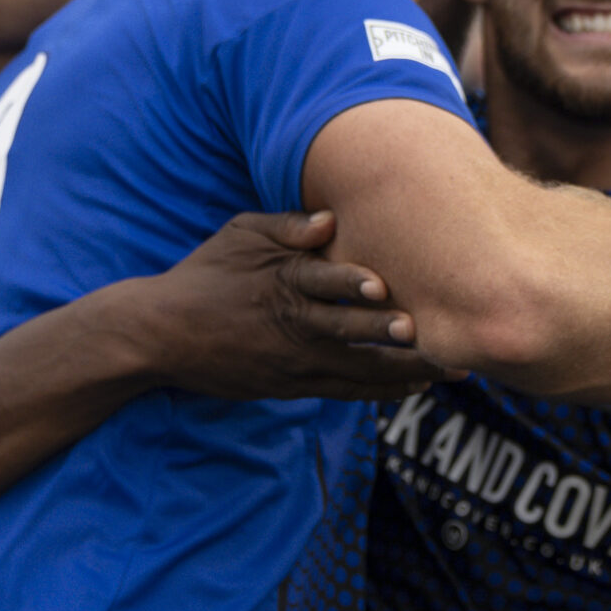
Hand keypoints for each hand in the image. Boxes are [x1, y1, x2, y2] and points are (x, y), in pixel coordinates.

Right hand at [136, 209, 454, 400]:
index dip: (351, 286)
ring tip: (448, 369)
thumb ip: (288, 227)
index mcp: (281, 281)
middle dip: (396, 339)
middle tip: (439, 340)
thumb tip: (331, 220)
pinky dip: (382, 390)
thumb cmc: (205, 275)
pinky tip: (415, 385)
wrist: (161, 335)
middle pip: (350, 334)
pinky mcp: (293, 386)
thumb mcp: (239, 235)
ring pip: (357, 370)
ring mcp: (294, 361)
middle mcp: (292, 325)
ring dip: (405, 371)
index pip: (321, 283)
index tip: (382, 289)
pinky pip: (345, 390)